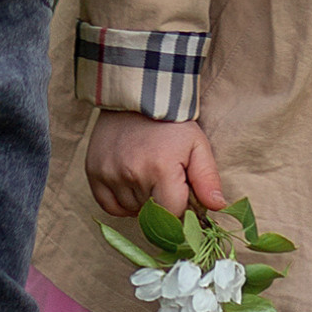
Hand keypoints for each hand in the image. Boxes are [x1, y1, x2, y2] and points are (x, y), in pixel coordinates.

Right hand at [86, 111, 226, 221]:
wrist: (137, 96)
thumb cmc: (171, 123)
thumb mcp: (197, 145)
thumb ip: (207, 178)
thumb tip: (217, 207)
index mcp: (161, 169)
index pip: (172, 214)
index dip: (180, 208)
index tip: (182, 194)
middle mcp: (132, 174)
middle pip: (151, 213)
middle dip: (162, 203)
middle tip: (165, 179)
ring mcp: (110, 173)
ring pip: (130, 211)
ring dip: (142, 202)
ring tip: (148, 176)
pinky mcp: (94, 172)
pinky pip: (108, 206)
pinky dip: (121, 203)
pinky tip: (131, 185)